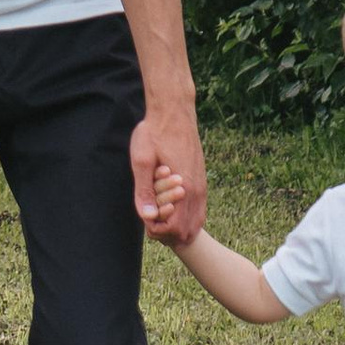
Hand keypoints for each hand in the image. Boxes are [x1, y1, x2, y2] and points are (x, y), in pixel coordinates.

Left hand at [131, 100, 205, 243]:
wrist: (174, 111)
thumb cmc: (154, 133)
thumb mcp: (142, 160)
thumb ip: (144, 190)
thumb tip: (147, 216)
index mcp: (184, 187)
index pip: (176, 228)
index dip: (158, 230)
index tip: (144, 218)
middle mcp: (197, 190)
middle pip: (188, 230)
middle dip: (168, 232)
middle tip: (150, 219)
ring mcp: (201, 186)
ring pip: (196, 221)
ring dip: (177, 225)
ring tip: (158, 214)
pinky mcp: (201, 180)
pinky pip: (198, 209)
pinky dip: (185, 215)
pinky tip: (170, 208)